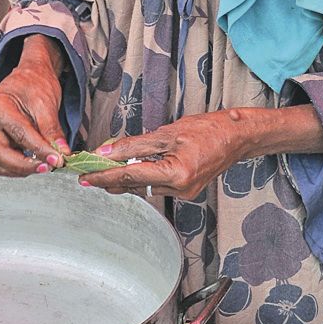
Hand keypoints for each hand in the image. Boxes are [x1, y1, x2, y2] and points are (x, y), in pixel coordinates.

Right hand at [0, 37, 67, 176]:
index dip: (39, 148)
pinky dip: (15, 170)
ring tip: (43, 166)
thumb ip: (52, 129)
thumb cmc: (36, 84)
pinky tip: (33, 164)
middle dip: (25, 164)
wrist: (31, 77)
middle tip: (49, 167)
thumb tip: (60, 152)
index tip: (56, 159)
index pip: (18, 132)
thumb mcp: (47, 102)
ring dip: (20, 169)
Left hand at [79, 112, 249, 202]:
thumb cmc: (207, 130)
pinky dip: (141, 178)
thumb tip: (106, 152)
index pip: (130, 175)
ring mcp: (184, 193)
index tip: (85, 176)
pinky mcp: (185, 191)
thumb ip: (134, 144)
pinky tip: (130, 171)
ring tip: (103, 173)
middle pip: (135, 185)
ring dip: (124, 180)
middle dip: (110, 180)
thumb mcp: (167, 133)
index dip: (105, 176)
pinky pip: (156, 186)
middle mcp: (180, 189)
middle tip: (86, 177)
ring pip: (144, 187)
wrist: (237, 137)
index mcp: (176, 173)